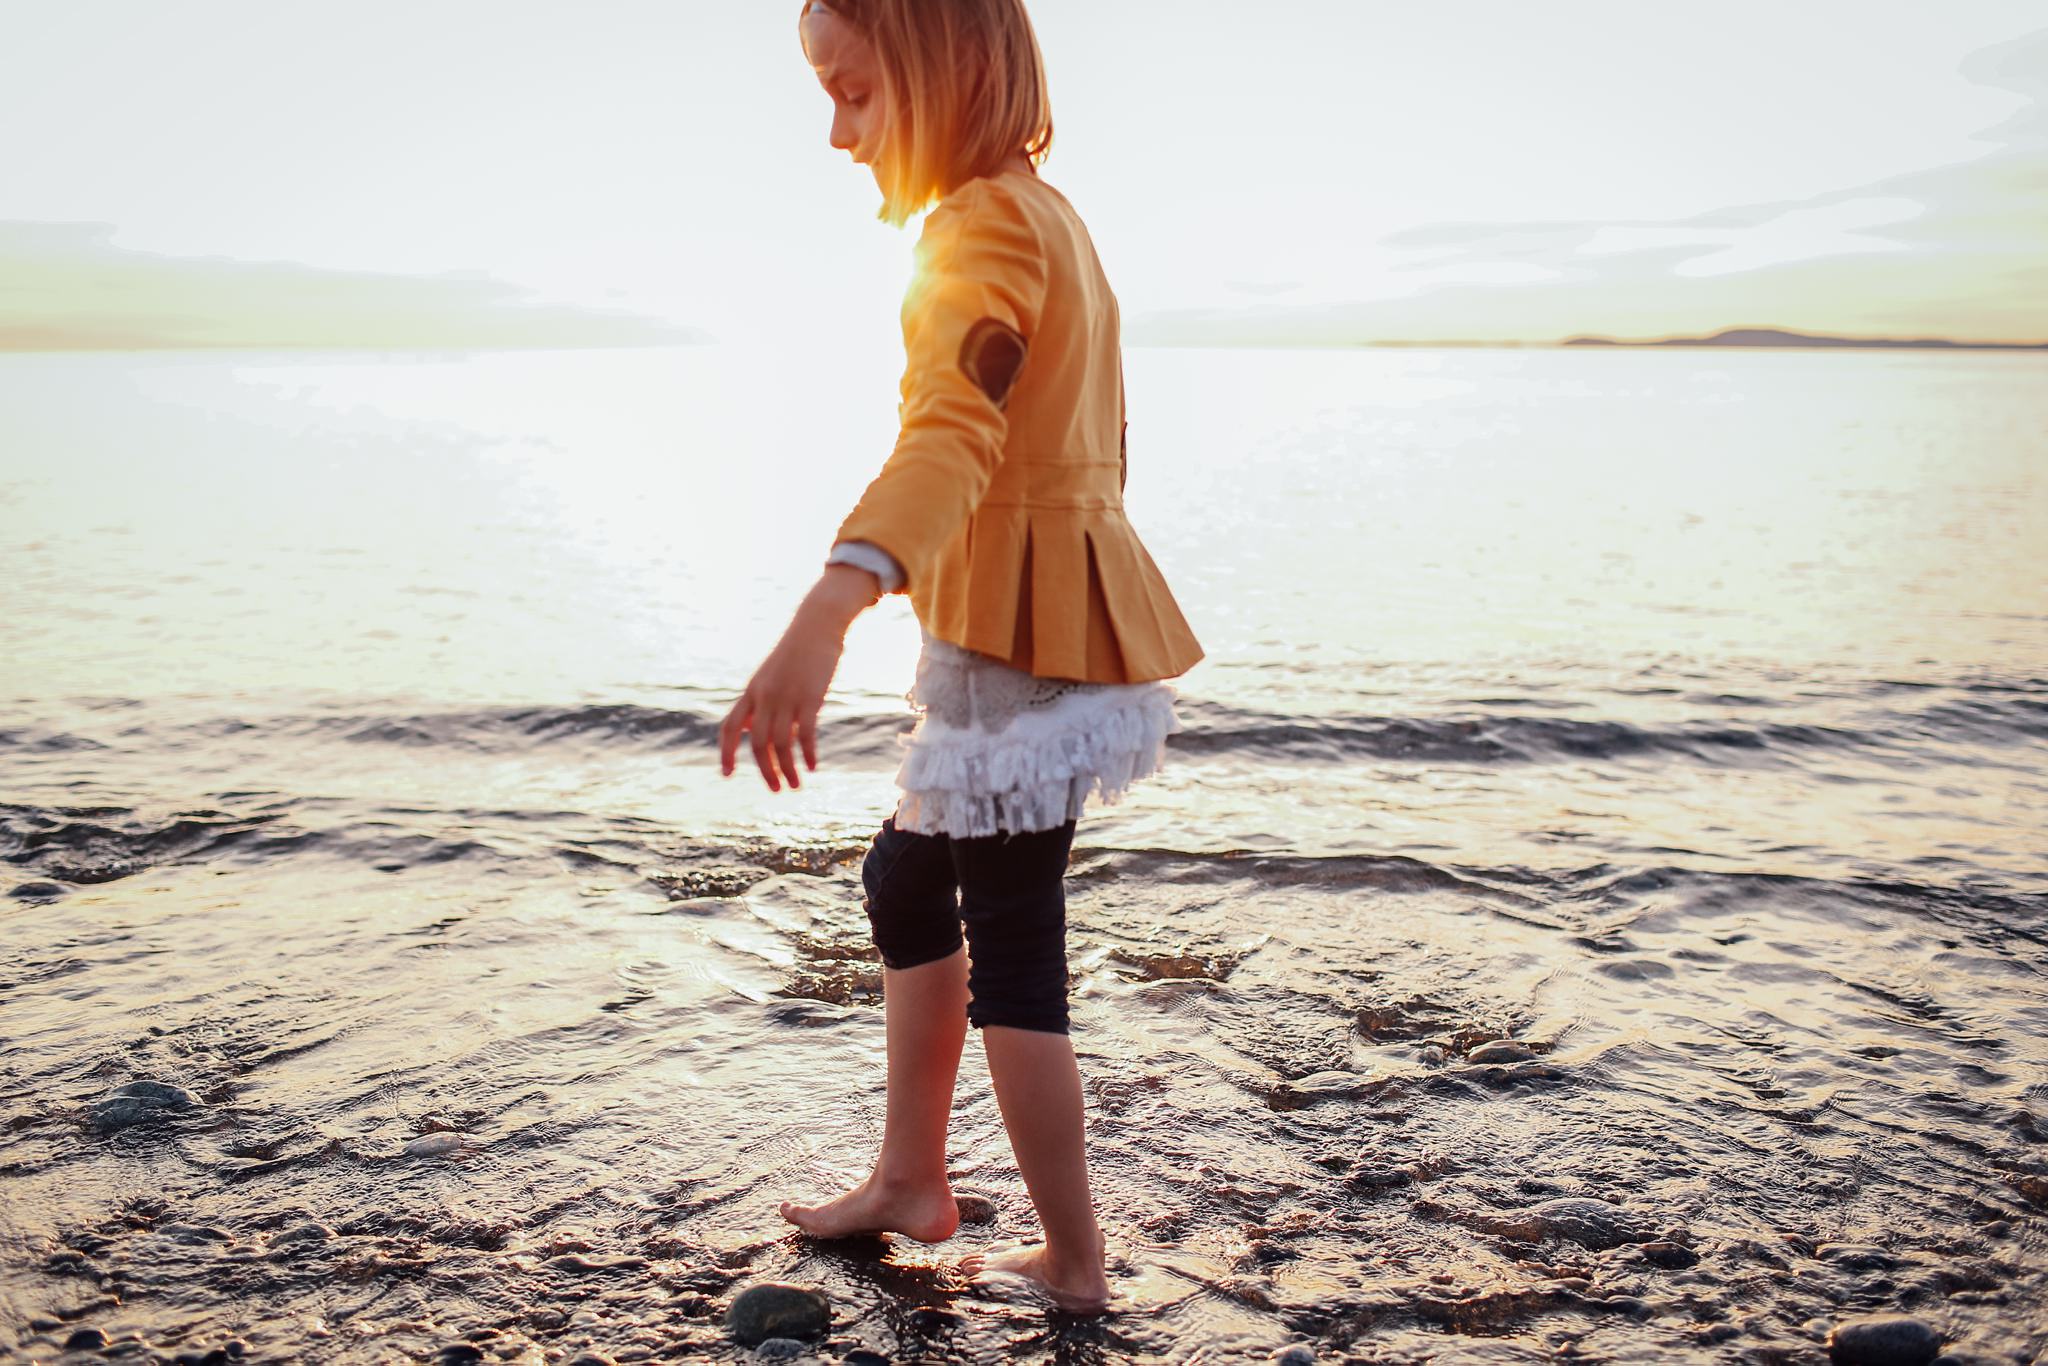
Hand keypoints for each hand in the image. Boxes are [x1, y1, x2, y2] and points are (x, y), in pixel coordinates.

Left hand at [717, 567, 877, 791]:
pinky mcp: (810, 697)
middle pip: (758, 743)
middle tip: (776, 789)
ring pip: (781, 743)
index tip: (726, 774)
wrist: (817, 624)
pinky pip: (805, 734)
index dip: (726, 752)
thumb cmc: (797, 652)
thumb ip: (761, 702)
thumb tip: (753, 729)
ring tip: (796, 785)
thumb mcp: (771, 676)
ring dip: (787, 769)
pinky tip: (813, 766)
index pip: (730, 727)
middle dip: (765, 770)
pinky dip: (808, 754)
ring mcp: (787, 697)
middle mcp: (765, 696)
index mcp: (752, 692)